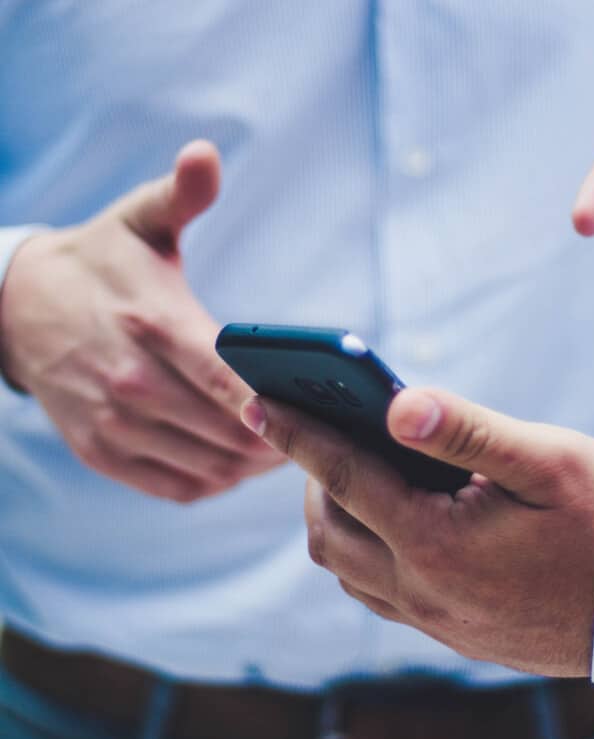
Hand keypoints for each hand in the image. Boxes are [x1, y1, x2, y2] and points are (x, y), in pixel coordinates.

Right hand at [0, 140, 284, 501]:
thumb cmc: (100, 264)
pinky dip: (219, 482)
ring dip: (256, 466)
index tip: (318, 412)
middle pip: (230, 433)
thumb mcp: (138, 221)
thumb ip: (180, 195)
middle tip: (320, 432)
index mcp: (154, 324)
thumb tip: (206, 154)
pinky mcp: (102, 452)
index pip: (229, 379)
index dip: (278, 404)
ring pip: (210, 467)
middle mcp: (132, 382)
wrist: (16, 309)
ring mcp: (114, 423)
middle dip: (283, 438)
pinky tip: (241, 464)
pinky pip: (178, 487)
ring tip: (290, 449)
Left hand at [242, 388, 593, 676]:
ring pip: (347, 570)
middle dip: (311, 479)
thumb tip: (395, 404)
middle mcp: (424, 592)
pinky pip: (378, 594)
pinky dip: (364, 552)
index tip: (256, 402)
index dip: (295, 434)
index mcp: (437, 543)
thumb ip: (465, 429)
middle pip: (330, 532)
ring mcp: (436, 621)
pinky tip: (390, 522)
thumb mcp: (544, 459)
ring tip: (351, 474)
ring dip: (335, 519)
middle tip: (320, 434)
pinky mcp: (452, 635)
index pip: (343, 477)